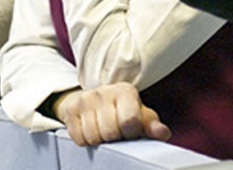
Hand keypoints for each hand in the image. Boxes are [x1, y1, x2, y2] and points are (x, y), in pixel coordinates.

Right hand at [52, 82, 170, 145]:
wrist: (93, 100)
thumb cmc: (121, 110)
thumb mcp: (140, 115)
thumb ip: (152, 125)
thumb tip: (162, 132)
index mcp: (125, 91)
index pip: (130, 122)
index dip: (131, 133)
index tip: (130, 131)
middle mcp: (103, 91)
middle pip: (110, 132)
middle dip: (114, 138)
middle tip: (115, 132)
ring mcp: (84, 99)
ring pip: (93, 136)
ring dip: (99, 140)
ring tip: (103, 131)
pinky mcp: (70, 110)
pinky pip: (78, 138)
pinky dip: (85, 140)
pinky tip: (90, 130)